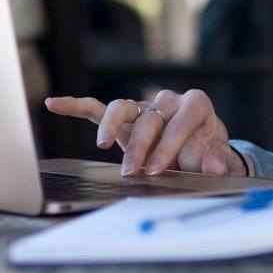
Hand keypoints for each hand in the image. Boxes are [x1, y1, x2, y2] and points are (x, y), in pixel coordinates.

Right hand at [43, 89, 243, 177]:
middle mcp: (168, 101)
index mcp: (194, 105)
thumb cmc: (208, 152)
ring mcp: (144, 107)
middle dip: (140, 146)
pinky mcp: (126, 118)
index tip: (156, 169)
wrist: (202, 150)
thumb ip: (217, 162)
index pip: (180, 121)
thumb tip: (215, 167)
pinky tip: (55, 104)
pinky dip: (77, 106)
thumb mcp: (218, 159)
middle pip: (149, 118)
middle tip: (133, 172)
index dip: (168, 145)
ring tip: (102, 143)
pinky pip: (99, 109)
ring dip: (111, 126)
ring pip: (122, 108)